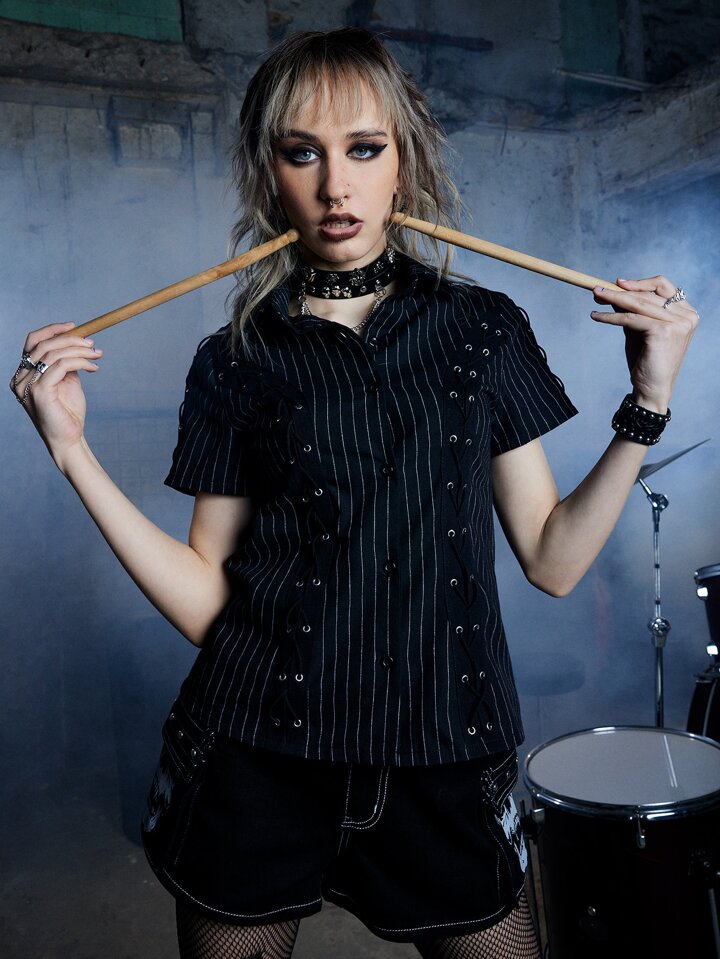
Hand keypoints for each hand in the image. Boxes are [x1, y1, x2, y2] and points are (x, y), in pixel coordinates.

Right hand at [9, 322, 102, 462]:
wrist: (70, 439)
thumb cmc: (68, 413)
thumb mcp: (67, 382)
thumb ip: (66, 363)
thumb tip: (78, 343)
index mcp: (23, 375)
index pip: (32, 342)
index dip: (52, 330)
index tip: (75, 327)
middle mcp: (20, 378)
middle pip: (43, 344)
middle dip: (70, 339)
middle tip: (92, 344)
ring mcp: (28, 385)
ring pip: (53, 354)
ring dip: (79, 351)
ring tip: (97, 355)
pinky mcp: (40, 391)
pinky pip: (61, 366)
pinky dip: (80, 362)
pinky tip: (93, 368)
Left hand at [591, 276, 697, 411]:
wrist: (651, 388)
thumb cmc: (647, 360)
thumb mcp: (638, 329)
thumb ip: (631, 310)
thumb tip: (613, 290)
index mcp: (686, 312)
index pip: (664, 287)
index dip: (640, 283)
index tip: (618, 282)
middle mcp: (686, 316)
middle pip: (649, 294)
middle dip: (620, 291)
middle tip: (597, 289)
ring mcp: (678, 323)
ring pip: (639, 304)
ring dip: (613, 299)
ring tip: (596, 298)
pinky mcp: (664, 331)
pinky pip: (631, 318)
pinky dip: (611, 317)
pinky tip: (596, 316)